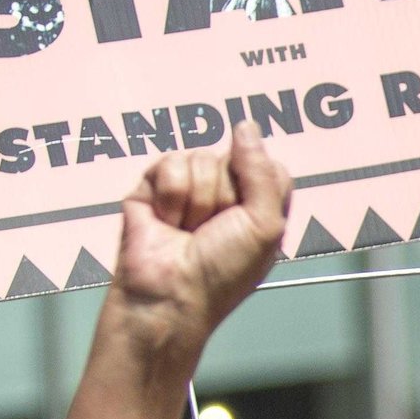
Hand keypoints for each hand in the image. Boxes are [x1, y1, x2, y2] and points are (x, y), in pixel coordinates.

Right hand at [109, 122, 289, 355]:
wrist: (172, 292)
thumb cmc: (223, 270)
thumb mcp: (264, 225)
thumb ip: (262, 172)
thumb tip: (246, 126)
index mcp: (257, 202)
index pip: (267, 163)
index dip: (258, 183)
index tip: (248, 216)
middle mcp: (224, 191)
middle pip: (232, 156)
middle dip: (224, 197)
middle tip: (213, 230)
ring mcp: (188, 186)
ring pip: (200, 158)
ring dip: (198, 202)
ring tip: (188, 230)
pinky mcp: (152, 185)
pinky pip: (169, 164)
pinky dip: (172, 198)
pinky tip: (167, 222)